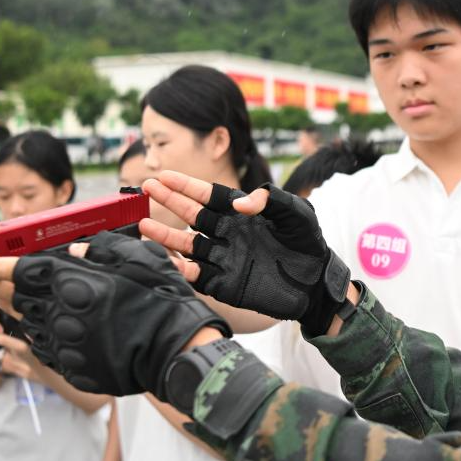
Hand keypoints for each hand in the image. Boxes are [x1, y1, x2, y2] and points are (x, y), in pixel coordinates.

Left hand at [0, 232, 231, 397]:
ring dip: (14, 313)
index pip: (18, 271)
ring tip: (8, 304)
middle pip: (12, 300)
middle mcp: (61, 314)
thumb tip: (75, 250)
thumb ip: (101, 250)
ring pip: (25, 326)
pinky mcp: (73, 367)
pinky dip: (39, 337)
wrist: (177, 351)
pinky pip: (46, 350)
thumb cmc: (162, 300)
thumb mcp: (137, 259)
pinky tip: (43, 330)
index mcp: (73, 283)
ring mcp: (65, 344)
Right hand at [140, 171, 351, 334]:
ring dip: (167, 237)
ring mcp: (225, 258)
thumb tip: (240, 202)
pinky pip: (198, 276)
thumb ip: (270, 200)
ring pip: (188, 246)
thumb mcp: (297, 213)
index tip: (164, 177)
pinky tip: (170, 262)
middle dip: (170, 202)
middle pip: (193, 216)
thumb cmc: (308, 242)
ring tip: (143, 225)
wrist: (316, 282)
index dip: (187, 186)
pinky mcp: (225, 283)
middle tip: (147, 188)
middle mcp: (228, 234)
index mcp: (242, 214)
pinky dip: (182, 270)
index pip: (209, 196)